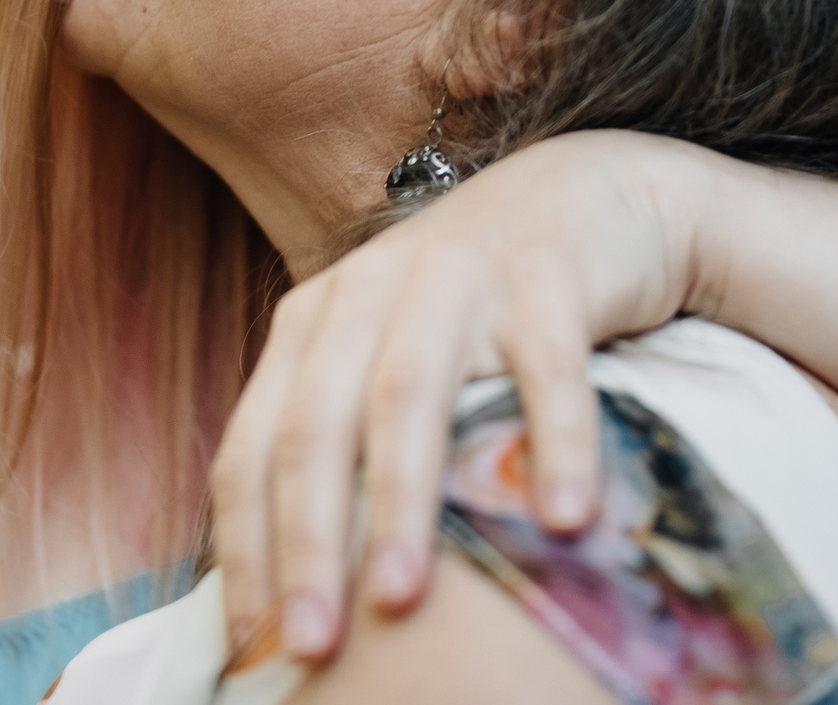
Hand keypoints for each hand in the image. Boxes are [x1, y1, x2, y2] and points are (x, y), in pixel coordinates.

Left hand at [208, 130, 718, 660]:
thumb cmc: (477, 308)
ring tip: (399, 598)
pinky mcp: (547, 272)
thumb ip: (343, 443)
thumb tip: (298, 592)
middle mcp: (370, 288)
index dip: (245, 543)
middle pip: (318, 424)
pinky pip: (547, 364)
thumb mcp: (389, 356)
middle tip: (310, 644)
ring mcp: (455, 274)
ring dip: (398, 500)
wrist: (592, 193)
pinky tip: (562, 520)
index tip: (248, 642)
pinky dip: (552, 439)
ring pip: (408, 394)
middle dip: (307, 539)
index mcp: (314, 319)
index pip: (253, 443)